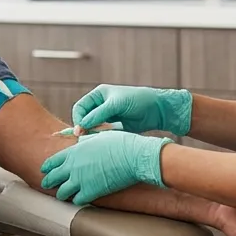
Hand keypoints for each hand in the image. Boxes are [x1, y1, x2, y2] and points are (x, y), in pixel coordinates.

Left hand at [40, 130, 171, 204]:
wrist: (132, 155)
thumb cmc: (120, 143)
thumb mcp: (97, 136)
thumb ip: (85, 141)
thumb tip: (80, 141)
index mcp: (74, 151)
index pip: (52, 161)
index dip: (47, 167)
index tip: (45, 170)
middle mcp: (73, 166)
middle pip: (53, 177)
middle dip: (49, 181)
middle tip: (47, 185)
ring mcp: (80, 180)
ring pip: (62, 192)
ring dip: (62, 194)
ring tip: (63, 195)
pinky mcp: (90, 192)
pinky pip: (77, 200)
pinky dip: (77, 200)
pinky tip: (80, 199)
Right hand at [71, 85, 193, 136]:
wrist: (157, 110)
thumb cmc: (138, 100)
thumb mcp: (116, 105)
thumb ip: (98, 115)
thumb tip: (81, 126)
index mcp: (99, 95)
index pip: (80, 107)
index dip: (78, 118)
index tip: (80, 130)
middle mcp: (101, 105)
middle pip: (84, 118)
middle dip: (84, 127)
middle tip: (85, 137)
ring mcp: (107, 117)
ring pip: (92, 127)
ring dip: (92, 133)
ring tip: (96, 139)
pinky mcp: (114, 127)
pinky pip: (102, 134)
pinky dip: (101, 137)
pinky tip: (104, 140)